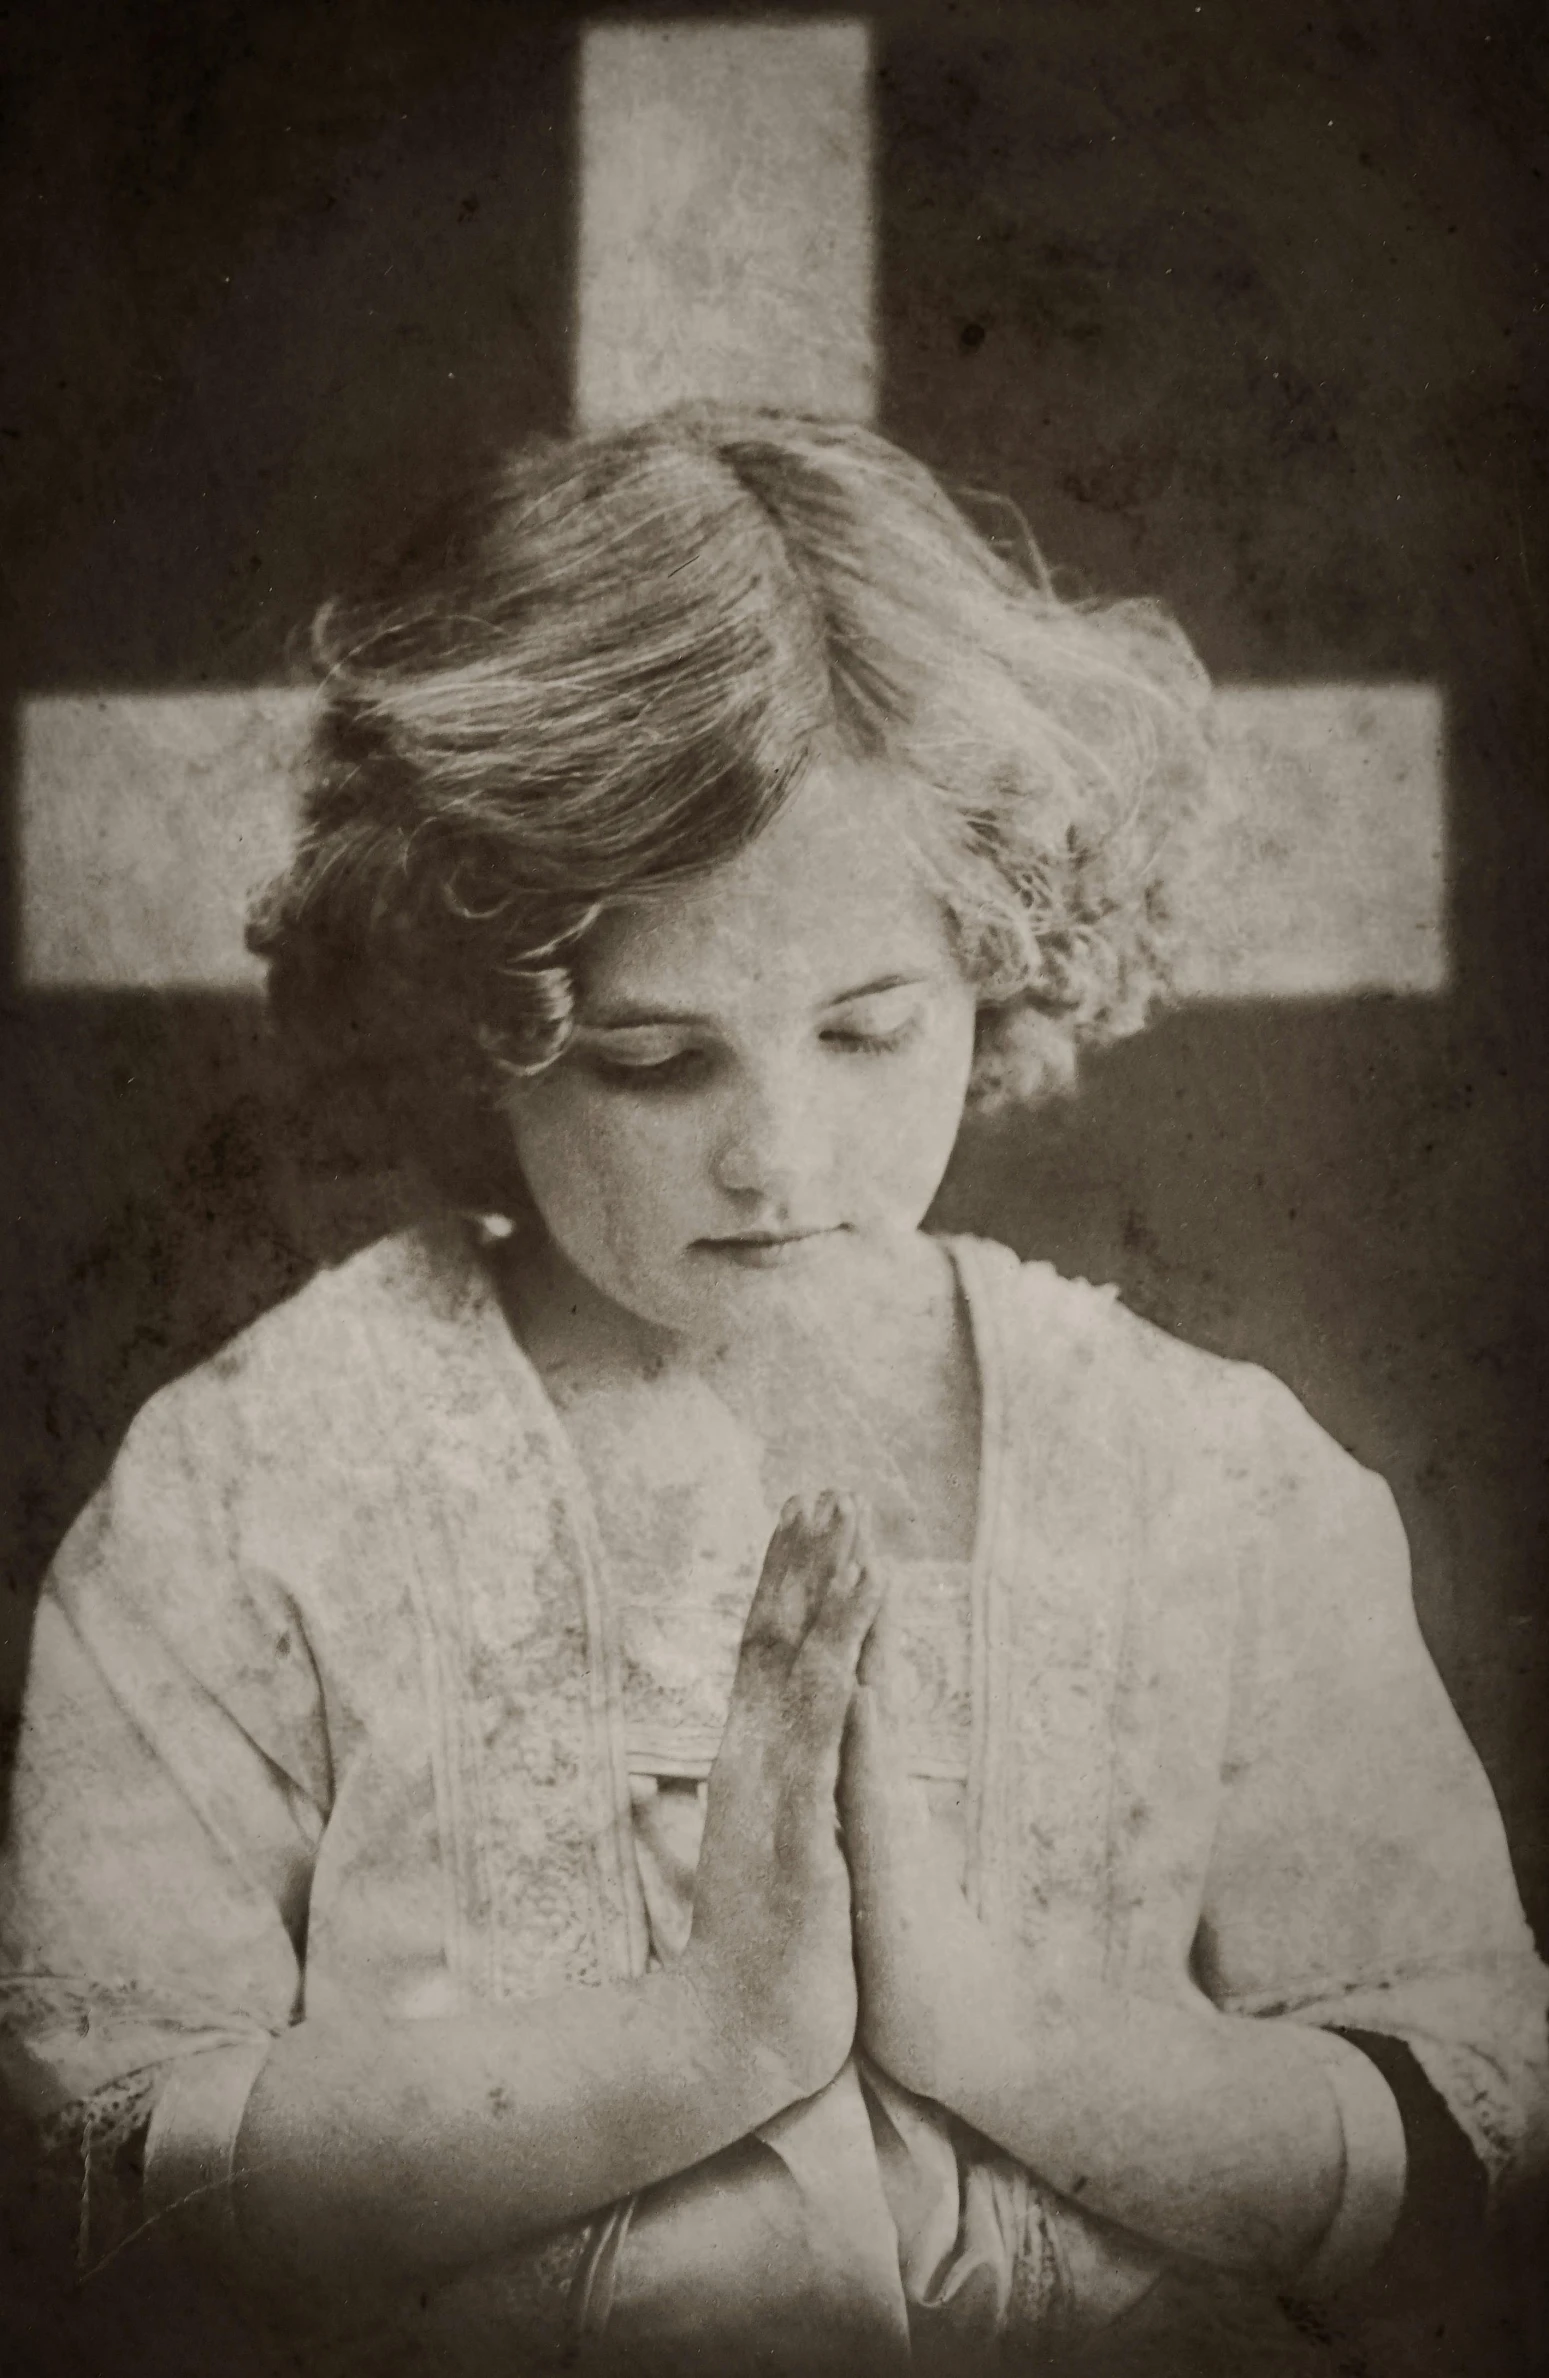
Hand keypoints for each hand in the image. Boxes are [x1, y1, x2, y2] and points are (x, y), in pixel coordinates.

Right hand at [681, 1491, 881, 2107]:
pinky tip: (866, 1599)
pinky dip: (843, 1646)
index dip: (777, 1585)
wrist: (738, 2033)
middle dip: (796, 1559)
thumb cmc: (759, 1951)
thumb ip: (761, 1804)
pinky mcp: (799, 1812)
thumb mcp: (763, 1858)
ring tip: (846, 1516)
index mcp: (744, 1768)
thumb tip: (756, 1770)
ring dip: (822, 1583)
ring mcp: (771, 1783)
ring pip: (795, 1659)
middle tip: (820, 1487)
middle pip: (769, 1637)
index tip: (796, 1521)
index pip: (759, 1657)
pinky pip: (825, 1713)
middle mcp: (749, 1761)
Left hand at [840, 1569, 1001, 2102]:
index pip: (830, 1663)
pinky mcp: (883, 1855)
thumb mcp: (842, 1852)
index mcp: (839, 1771)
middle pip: (851, 1658)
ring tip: (863, 1553)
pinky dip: (864, 1725)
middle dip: (846, 1578)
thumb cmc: (861, 1951)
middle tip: (848, 1498)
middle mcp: (860, 1777)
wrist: (910, 2028)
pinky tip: (859, 1680)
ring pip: (865, 1699)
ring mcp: (876, 1811)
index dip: (823, 1594)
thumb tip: (834, 1726)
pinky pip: (867, 1778)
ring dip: (863, 1625)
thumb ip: (838, 1785)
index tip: (817, 1526)